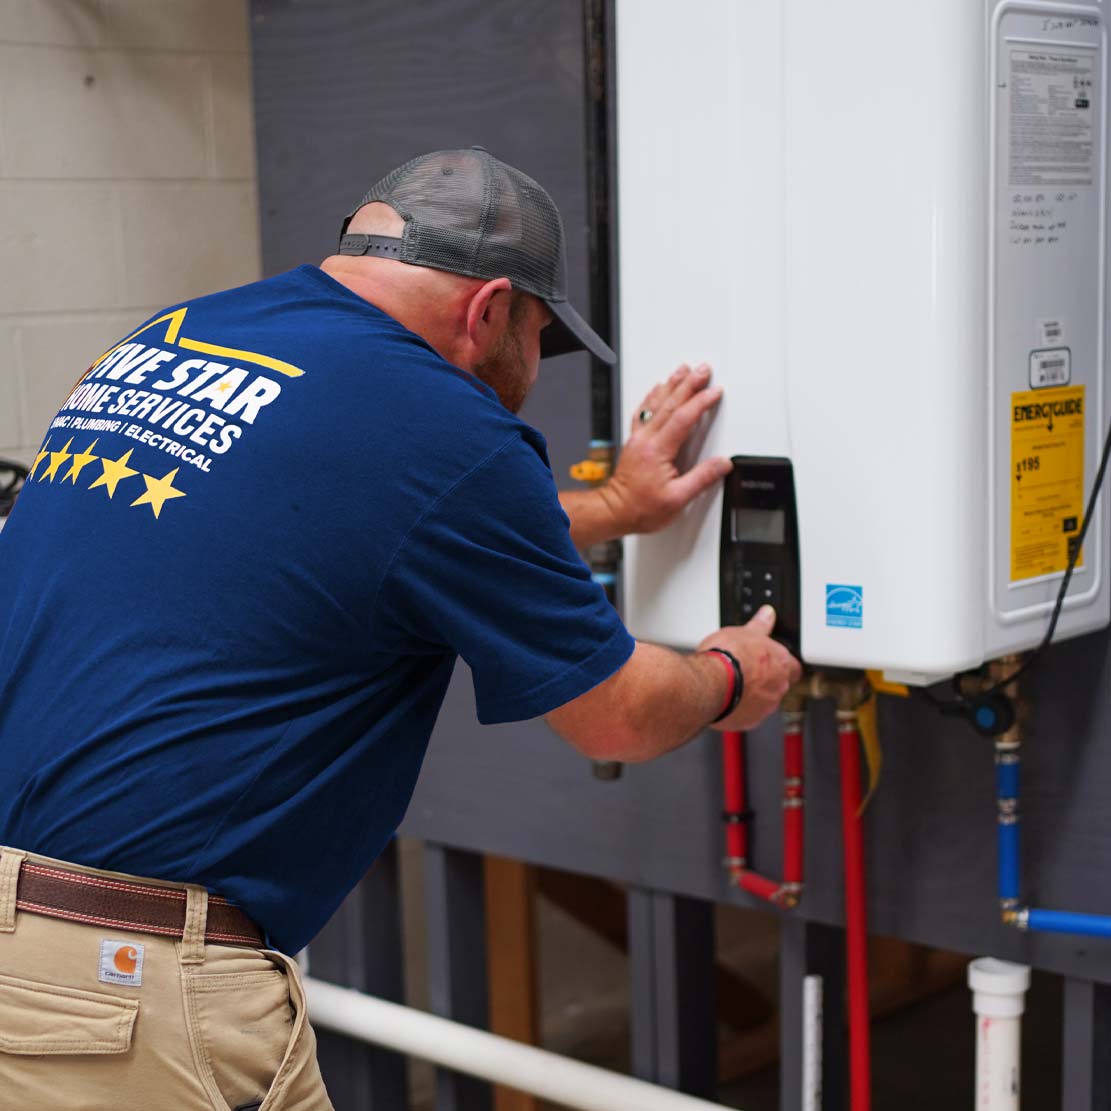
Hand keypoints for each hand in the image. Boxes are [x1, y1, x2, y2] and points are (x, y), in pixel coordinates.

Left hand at [599, 364, 731, 535]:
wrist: (614, 511)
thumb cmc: (641, 508)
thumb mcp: (677, 499)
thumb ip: (702, 479)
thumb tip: (722, 464)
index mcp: (657, 451)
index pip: (683, 418)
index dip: (700, 402)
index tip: (714, 392)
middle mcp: (646, 440)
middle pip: (670, 404)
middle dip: (688, 384)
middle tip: (703, 369)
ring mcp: (638, 439)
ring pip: (656, 403)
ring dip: (671, 384)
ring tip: (683, 369)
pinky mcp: (634, 442)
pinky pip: (642, 412)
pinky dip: (651, 397)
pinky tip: (656, 389)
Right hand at [698, 606, 802, 730]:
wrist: (709, 683)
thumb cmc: (728, 658)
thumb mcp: (744, 631)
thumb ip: (760, 625)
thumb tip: (767, 614)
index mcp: (782, 664)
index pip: (794, 667)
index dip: (781, 664)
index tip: (769, 661)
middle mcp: (778, 688)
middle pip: (778, 685)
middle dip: (764, 680)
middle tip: (746, 671)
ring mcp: (764, 707)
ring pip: (763, 702)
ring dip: (752, 695)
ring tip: (732, 685)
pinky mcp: (747, 721)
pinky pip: (746, 715)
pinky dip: (738, 708)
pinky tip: (726, 698)